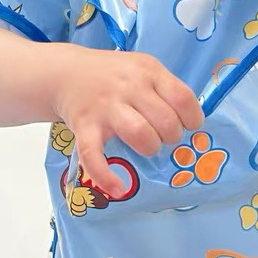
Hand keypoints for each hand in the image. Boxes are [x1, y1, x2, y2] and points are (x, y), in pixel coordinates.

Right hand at [51, 47, 203, 198]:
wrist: (66, 73)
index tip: (188, 125)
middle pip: (165, 120)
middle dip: (172, 136)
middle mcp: (129, 87)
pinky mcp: (85, 125)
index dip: (192, 118)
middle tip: (165, 136)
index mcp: (149, 71)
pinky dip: (105, 176)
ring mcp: (106, 106)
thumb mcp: (143, 69)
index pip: (183, 98)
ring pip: (140, 134)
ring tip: (147, 146)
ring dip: (150, 147)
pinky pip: (94, 154)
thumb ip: (165, 90)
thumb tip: (191, 121)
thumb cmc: (113, 76)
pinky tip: (118, 188)